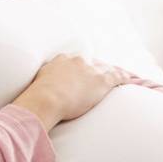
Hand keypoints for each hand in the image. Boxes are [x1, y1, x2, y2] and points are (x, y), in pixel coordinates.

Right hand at [14, 54, 130, 121]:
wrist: (46, 99)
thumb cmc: (36, 98)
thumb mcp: (34, 87)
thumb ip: (37, 88)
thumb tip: (29, 100)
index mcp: (61, 61)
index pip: (75, 62)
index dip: (81, 69)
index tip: (83, 74)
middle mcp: (77, 61)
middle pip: (92, 63)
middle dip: (97, 70)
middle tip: (102, 78)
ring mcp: (90, 70)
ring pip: (107, 69)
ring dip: (115, 73)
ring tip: (123, 77)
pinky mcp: (102, 80)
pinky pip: (119, 76)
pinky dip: (127, 78)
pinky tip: (133, 82)